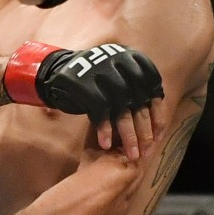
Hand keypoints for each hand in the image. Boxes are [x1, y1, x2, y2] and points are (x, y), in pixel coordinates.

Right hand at [5, 41, 164, 158]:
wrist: (55, 70)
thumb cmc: (92, 82)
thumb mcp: (117, 80)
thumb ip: (135, 93)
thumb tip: (157, 121)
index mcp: (133, 60)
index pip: (153, 93)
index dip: (157, 117)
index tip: (158, 138)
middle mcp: (120, 64)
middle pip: (139, 104)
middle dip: (143, 131)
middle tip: (146, 152)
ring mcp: (102, 74)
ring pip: (123, 110)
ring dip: (128, 136)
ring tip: (131, 155)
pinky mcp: (85, 85)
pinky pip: (101, 112)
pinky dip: (105, 130)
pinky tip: (106, 145)